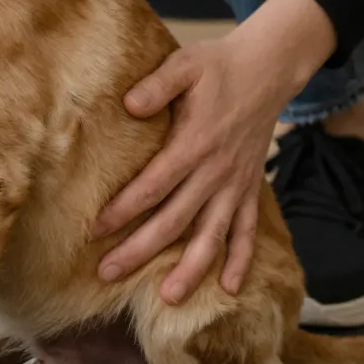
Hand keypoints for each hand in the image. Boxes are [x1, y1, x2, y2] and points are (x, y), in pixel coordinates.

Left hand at [91, 0, 335, 303]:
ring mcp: (235, 184)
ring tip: (168, 298)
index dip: (124, 210)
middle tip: (108, 275)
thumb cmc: (217, 66)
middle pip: (175, 220)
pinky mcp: (249, 188)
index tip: (94, 231)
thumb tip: (127, 102)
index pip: (153, 186)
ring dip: (191, 269)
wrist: (269, 69)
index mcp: (194, 143)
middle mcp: (216, 172)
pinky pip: (248, 232)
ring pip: (212, 236)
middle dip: (141, 250)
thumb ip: (157, 84)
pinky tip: (231, 289)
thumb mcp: (184, 64)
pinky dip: (242, 261)